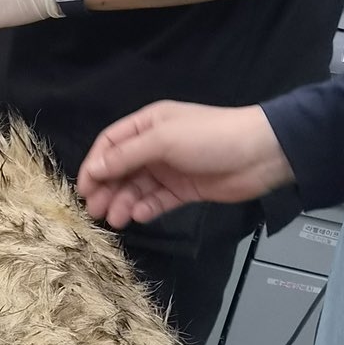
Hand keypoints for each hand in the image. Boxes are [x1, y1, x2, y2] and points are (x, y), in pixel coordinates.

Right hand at [77, 101, 293, 229]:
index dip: (94, 164)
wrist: (260, 154)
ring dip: (123, 202)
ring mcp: (170, 169)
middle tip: (94, 210)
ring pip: (137, 188)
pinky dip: (145, 209)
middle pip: (121, 168)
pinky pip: (157, 201)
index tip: (83, 188)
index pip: (110, 144)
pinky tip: (137, 216)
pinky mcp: (184, 190)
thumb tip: (93, 168)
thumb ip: (126, 155)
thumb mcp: (163, 140)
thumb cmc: (210, 137)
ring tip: (114, 220)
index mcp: (148, 124)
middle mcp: (156, 146)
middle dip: (106, 188)